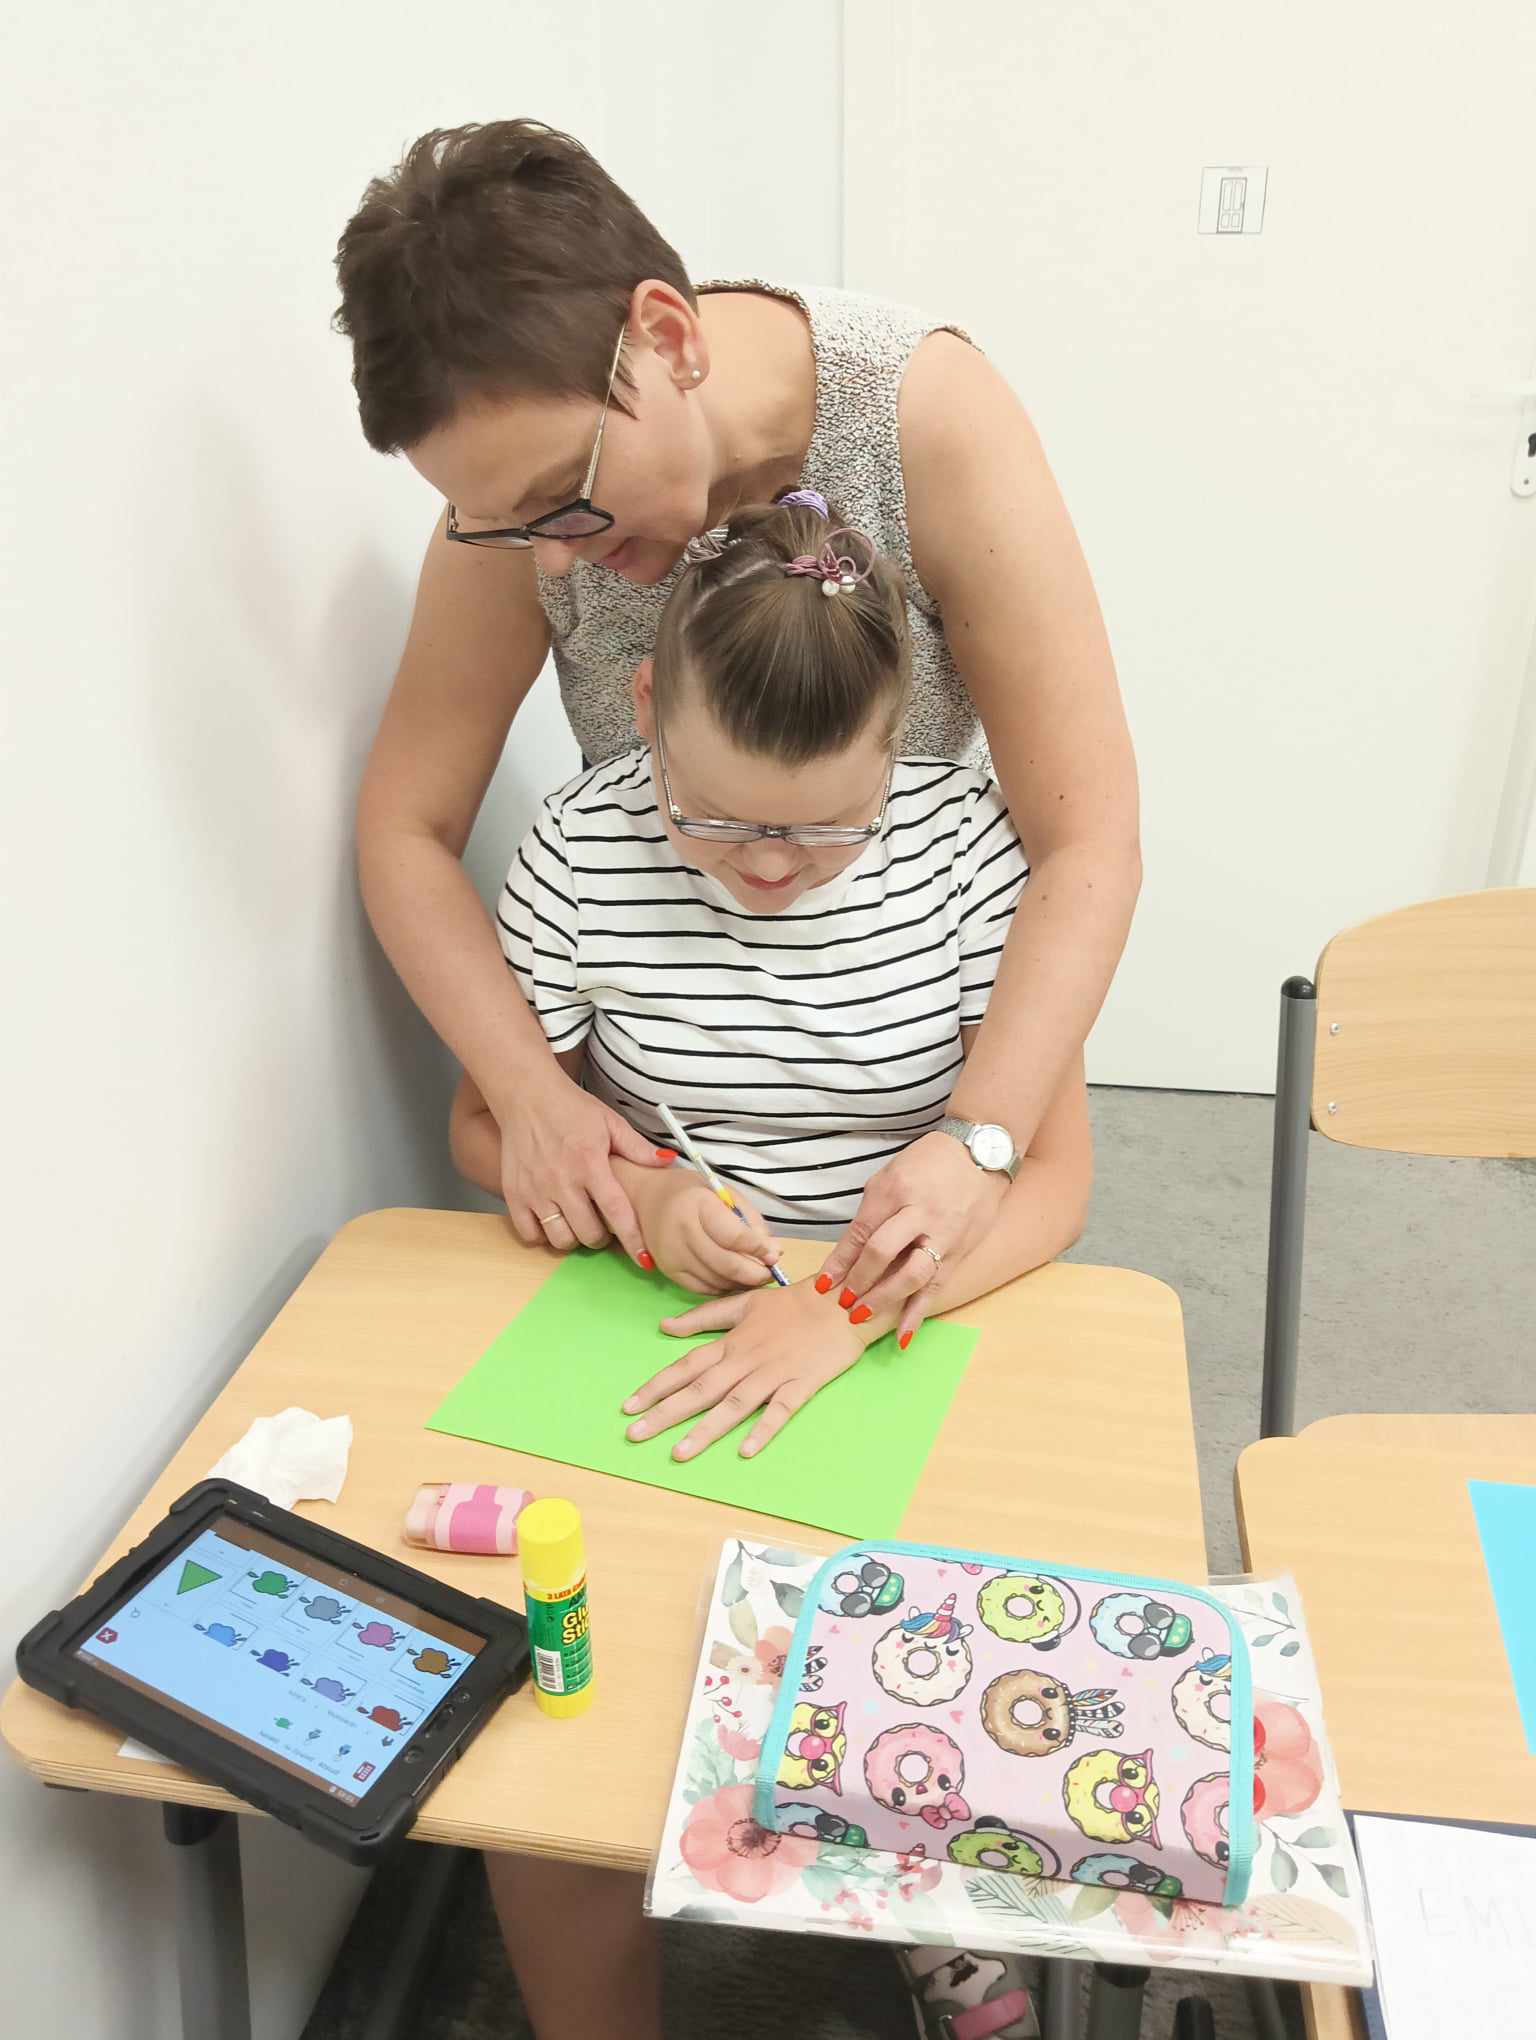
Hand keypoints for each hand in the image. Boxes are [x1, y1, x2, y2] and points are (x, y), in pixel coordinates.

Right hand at [497, 1067, 671, 1263]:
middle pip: (589, 1234)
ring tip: (577, 1223)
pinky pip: (530, 1234)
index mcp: (590, 1164)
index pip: (617, 1212)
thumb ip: (638, 1148)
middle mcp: (562, 1182)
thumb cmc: (571, 1109)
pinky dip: (542, 1236)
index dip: (633, 1240)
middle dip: (602, 1237)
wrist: (527, 1096)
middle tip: (603, 1226)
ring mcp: (535, 1190)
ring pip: (560, 1239)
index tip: (645, 1259)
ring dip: (574, 1239)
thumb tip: (668, 1162)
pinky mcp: (514, 1194)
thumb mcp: (610, 1122)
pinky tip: (552, 1221)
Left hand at [622, 1281, 878, 1459]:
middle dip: (665, 1414)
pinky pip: (780, 1411)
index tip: (628, 1406)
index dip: (656, 1386)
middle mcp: (745, 1361)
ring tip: (678, 1453)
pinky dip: (763, 1430)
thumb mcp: (745, 1302)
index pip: (686, 1367)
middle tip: (635, 1435)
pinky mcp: (801, 1386)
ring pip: (733, 1406)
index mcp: (731, 1342)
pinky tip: (745, 1451)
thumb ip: (705, 1316)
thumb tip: (665, 1326)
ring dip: (704, 1430)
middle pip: (700, 1390)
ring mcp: (773, 1375)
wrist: (842, 1301)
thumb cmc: (793, 1303)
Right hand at [639, 1170, 783, 1295]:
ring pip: (716, 1281)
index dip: (758, 1249)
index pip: (733, 1236)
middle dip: (755, 1273)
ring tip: (756, 1276)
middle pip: (726, 1264)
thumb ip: (750, 1221)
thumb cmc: (692, 1192)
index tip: (774, 1254)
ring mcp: (672, 1256)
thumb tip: (773, 1252)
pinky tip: (734, 1280)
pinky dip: (723, 1287)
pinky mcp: (668, 1272)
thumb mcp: (725, 1194)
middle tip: (771, 1273)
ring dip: (741, 1283)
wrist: (647, 1197)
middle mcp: (681, 1233)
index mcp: (697, 1205)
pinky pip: (703, 1289)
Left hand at [816, 1131, 1009, 1342]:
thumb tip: (853, 1249)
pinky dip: (919, 1313)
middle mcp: (919, 1212)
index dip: (840, 1261)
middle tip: (844, 1301)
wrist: (981, 1152)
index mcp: (895, 1190)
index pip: (861, 1232)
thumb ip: (874, 1210)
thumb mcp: (892, 1174)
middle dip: (859, 1281)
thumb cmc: (929, 1162)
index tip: (824, 1283)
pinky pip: (938, 1285)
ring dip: (885, 1299)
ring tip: (863, 1316)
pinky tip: (904, 1336)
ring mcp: (944, 1233)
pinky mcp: (961, 1249)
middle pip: (883, 1252)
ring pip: (912, 1274)